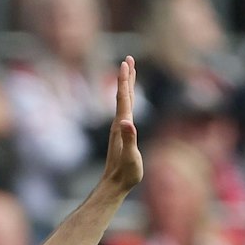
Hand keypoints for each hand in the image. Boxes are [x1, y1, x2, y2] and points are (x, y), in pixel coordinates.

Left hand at [98, 58, 142, 196]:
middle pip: (123, 95)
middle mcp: (119, 124)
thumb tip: (128, 122)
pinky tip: (129, 100)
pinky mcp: (121, 135)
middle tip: (129, 58)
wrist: (113, 186)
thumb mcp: (131, 157)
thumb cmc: (125, 174)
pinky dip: (128, 100)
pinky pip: (125, 111)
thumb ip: (129, 139)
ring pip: (124, 102)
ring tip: (130, 72)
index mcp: (122, 126)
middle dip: (126, 77)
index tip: (126, 62)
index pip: (124, 97)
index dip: (125, 79)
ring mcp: (119, 129)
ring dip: (127, 86)